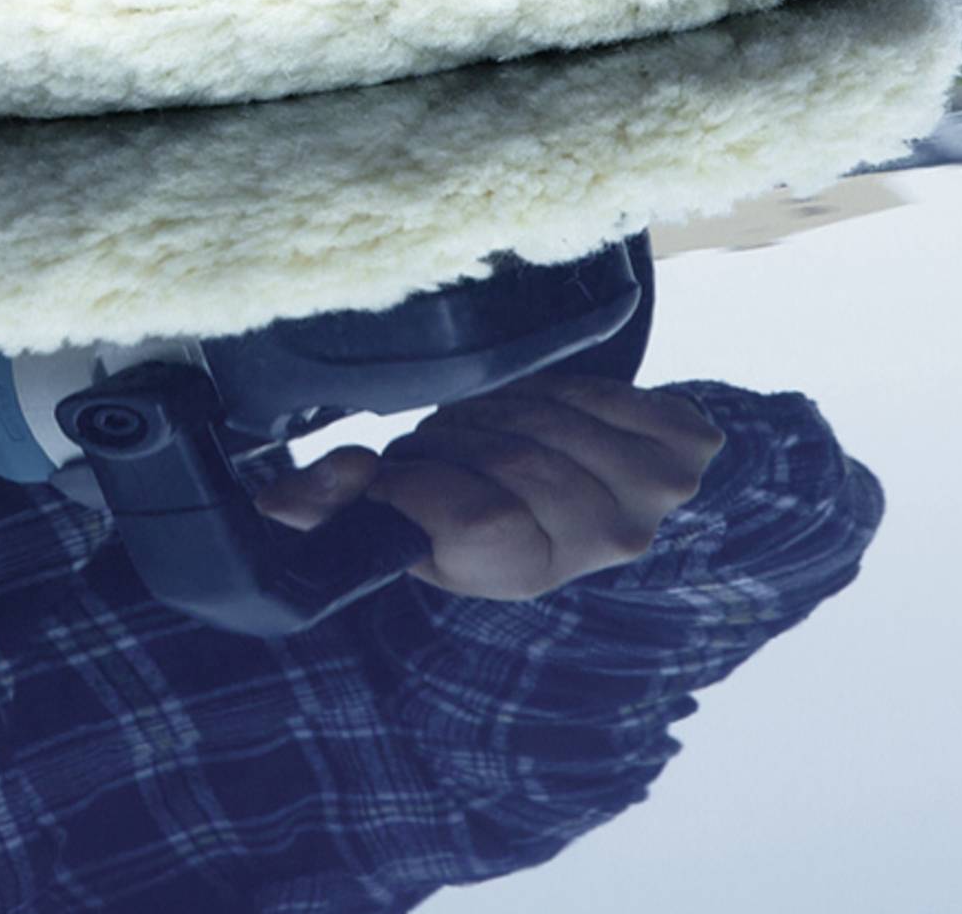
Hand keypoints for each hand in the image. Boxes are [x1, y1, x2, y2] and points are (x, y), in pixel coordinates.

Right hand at [256, 373, 724, 602]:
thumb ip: (342, 507)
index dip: (420, 482)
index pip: (475, 522)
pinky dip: (569, 388)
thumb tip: (275, 500)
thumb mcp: (408, 521)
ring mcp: (654, 499)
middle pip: (514, 459)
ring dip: (508, 407)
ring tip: (497, 426)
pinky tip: (557, 410)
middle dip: (461, 434)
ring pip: (554, 418)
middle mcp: (602, 547)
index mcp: (527, 574)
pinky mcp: (685, 450)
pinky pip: (608, 393)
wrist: (603, 502)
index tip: (394, 467)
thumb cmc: (487, 508)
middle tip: (450, 442)